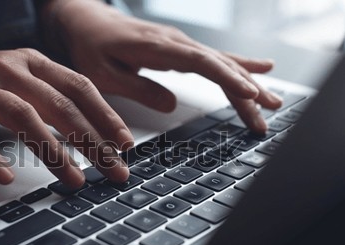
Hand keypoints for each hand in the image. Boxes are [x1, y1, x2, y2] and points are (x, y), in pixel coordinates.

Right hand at [0, 49, 133, 185]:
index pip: (79, 87)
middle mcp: (10, 69)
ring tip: (74, 179)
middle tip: (114, 169)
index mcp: (33, 62)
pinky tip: (3, 176)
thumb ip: (53, 99)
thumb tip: (94, 132)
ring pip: (23, 117)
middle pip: (60, 105)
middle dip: (92, 141)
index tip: (125, 143)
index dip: (105, 115)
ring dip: (52, 151)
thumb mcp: (22, 81)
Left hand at [42, 0, 281, 132]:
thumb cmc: (89, 46)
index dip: (227, 78)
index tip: (250, 95)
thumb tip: (172, 103)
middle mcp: (174, 42)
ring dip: (248, 82)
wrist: (83, 21)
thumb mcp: (102, 74)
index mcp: (156, 48)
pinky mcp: (178, 48)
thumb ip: (137, 89)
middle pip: (219, 65)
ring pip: (221, 63)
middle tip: (270, 111)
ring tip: (272, 100)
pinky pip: (213, 59)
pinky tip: (258, 69)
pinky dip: (237, 65)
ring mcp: (179, 44)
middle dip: (247, 89)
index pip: (201, 63)